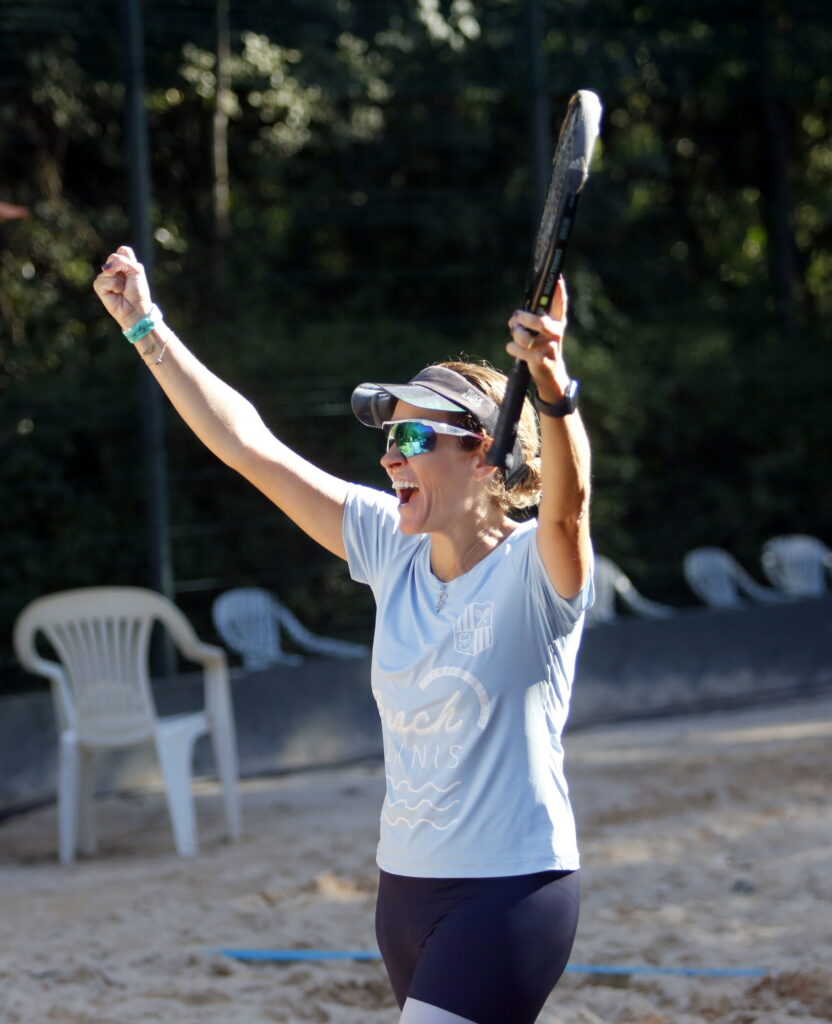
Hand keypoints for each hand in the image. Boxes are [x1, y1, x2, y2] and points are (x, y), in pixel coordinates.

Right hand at [93, 245, 152, 330]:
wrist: (136, 308)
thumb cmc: (138, 291)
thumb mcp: (136, 271)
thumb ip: (122, 262)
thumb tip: (105, 268)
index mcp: (125, 263)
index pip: (122, 250)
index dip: (128, 259)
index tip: (133, 271)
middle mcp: (114, 268)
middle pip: (113, 257)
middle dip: (123, 268)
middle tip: (128, 281)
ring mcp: (105, 277)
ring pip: (108, 269)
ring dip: (119, 280)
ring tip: (122, 289)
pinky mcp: (99, 286)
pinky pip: (103, 280)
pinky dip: (113, 286)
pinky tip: (116, 293)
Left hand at [506, 277, 569, 400]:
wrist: (550, 375)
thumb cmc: (542, 348)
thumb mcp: (542, 333)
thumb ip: (533, 320)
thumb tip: (516, 317)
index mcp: (558, 323)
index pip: (560, 305)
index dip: (558, 291)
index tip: (557, 277)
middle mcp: (556, 334)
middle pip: (539, 322)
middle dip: (523, 318)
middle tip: (516, 316)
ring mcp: (549, 348)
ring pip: (524, 336)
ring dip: (515, 334)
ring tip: (515, 335)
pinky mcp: (540, 360)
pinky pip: (516, 348)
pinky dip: (511, 347)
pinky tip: (514, 349)